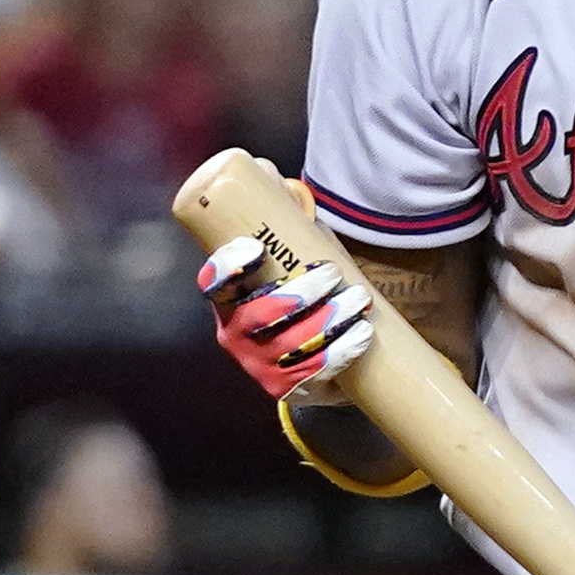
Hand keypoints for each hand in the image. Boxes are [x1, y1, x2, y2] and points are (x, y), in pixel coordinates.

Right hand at [197, 234, 373, 403]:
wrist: (308, 361)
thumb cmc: (296, 297)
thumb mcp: (286, 262)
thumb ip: (282, 225)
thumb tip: (287, 185)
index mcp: (227, 301)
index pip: (214, 284)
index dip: (228, 267)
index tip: (255, 248)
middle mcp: (234, 336)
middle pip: (261, 316)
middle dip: (299, 294)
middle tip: (332, 275)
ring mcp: (257, 366)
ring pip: (292, 345)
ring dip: (328, 321)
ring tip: (357, 301)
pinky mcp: (283, 389)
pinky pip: (311, 373)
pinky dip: (339, 352)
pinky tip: (360, 334)